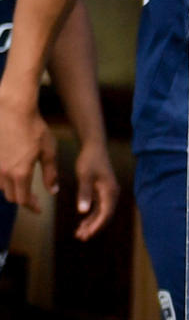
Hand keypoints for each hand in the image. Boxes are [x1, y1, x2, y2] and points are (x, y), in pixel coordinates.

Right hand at [0, 94, 51, 211]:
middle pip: (11, 196)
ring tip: (23, 186)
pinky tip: (13, 174)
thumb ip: (50, 173)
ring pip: (1, 187)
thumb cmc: (34, 128)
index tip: (39, 209)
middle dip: (23, 200)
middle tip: (34, 199)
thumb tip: (52, 191)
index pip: (24, 200)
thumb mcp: (49, 151)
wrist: (12, 109)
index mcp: (20, 173)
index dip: (32, 207)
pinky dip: (4, 179)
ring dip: (12, 190)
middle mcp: (4, 172)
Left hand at [70, 138, 116, 241]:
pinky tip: (83, 222)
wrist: (94, 147)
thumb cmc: (89, 160)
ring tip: (79, 233)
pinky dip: (91, 216)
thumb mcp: (85, 176)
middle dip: (93, 227)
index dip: (96, 226)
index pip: (105, 214)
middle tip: (80, 237)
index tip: (86, 234)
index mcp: (110, 192)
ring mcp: (108, 193)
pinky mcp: (102, 191)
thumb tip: (83, 211)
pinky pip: (98, 208)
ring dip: (91, 223)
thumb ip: (85, 193)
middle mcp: (112, 194)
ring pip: (101, 213)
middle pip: (105, 216)